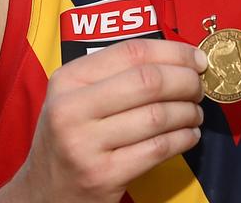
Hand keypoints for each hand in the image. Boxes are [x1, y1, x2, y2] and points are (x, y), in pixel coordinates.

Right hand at [6, 38, 206, 202]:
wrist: (42, 193)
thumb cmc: (71, 138)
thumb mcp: (77, 98)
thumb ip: (118, 75)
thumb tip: (183, 59)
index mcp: (67, 80)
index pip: (131, 52)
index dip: (173, 51)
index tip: (197, 58)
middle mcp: (71, 109)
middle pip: (149, 81)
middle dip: (186, 82)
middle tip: (198, 88)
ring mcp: (85, 145)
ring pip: (158, 116)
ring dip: (188, 113)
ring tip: (194, 114)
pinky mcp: (102, 176)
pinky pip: (158, 149)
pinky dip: (183, 139)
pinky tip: (189, 136)